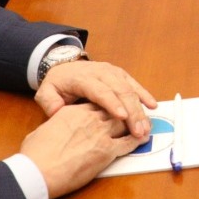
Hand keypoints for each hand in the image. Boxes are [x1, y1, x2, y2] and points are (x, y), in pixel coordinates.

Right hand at [19, 103, 141, 198]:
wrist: (39, 170)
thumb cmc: (36, 154)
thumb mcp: (41, 131)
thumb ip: (53, 126)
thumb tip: (52, 129)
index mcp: (74, 111)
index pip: (98, 104)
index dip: (108, 106)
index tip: (113, 109)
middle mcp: (90, 118)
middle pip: (115, 111)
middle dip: (126, 113)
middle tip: (134, 116)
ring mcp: (101, 134)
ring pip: (125, 123)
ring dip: (135, 124)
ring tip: (143, 125)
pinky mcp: (107, 151)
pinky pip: (129, 142)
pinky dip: (137, 140)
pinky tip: (142, 139)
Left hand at [37, 60, 156, 138]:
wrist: (65, 66)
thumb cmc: (58, 83)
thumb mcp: (46, 92)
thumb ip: (49, 102)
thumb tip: (58, 111)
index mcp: (83, 77)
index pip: (100, 90)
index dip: (112, 103)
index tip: (122, 117)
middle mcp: (101, 72)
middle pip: (120, 91)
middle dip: (132, 112)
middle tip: (139, 132)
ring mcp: (113, 72)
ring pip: (130, 89)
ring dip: (140, 109)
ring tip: (146, 127)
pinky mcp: (121, 75)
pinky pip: (135, 84)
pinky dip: (145, 95)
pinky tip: (153, 106)